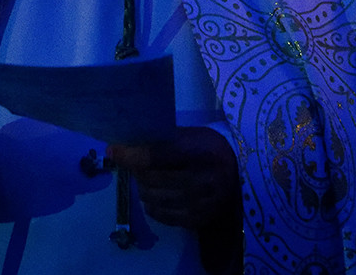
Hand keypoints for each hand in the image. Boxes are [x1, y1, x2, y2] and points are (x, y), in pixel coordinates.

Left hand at [107, 127, 238, 228]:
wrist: (241, 174)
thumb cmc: (211, 149)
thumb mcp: (193, 135)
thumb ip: (164, 140)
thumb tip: (128, 143)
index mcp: (200, 153)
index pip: (158, 155)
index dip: (132, 154)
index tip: (114, 150)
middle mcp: (202, 181)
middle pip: (152, 179)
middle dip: (137, 171)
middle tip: (135, 165)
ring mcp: (201, 204)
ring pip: (155, 199)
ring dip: (143, 188)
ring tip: (145, 180)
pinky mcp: (199, 220)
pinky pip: (163, 216)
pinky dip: (152, 206)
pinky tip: (153, 197)